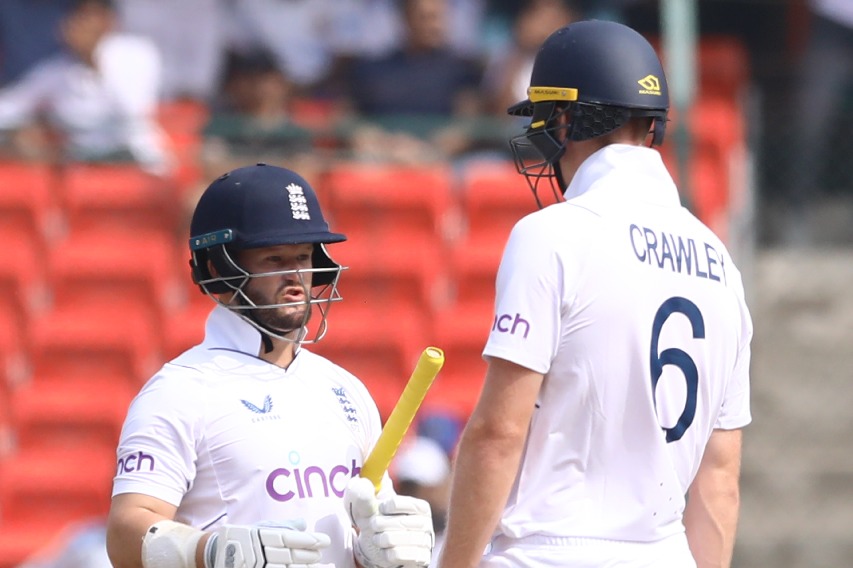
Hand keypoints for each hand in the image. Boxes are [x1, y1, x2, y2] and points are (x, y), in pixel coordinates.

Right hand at [205, 519, 330, 567]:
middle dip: (310, 556)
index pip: (288, 538)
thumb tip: (304, 523)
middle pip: (289, 556)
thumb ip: (283, 526)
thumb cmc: (243, 537)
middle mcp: (258, 552)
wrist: (214, 553)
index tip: (324, 541)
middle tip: (322, 554)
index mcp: (260, 536)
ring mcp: (256, 566)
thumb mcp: (260, 527)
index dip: (308, 540)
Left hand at [344, 476, 433, 567]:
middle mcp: (426, 523)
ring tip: (378, 539)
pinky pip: (395, 555)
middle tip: (373, 526)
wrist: (385, 550)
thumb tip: (363, 485)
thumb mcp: (372, 510)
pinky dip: (385, 553)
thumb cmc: (380, 525)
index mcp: (420, 507)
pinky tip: (386, 551)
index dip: (382, 507)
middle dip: (377, 525)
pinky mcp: (420, 559)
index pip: (396, 503)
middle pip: (396, 522)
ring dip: (379, 539)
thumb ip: (366, 498)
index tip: (379, 509)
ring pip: (392, 539)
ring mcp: (425, 542)